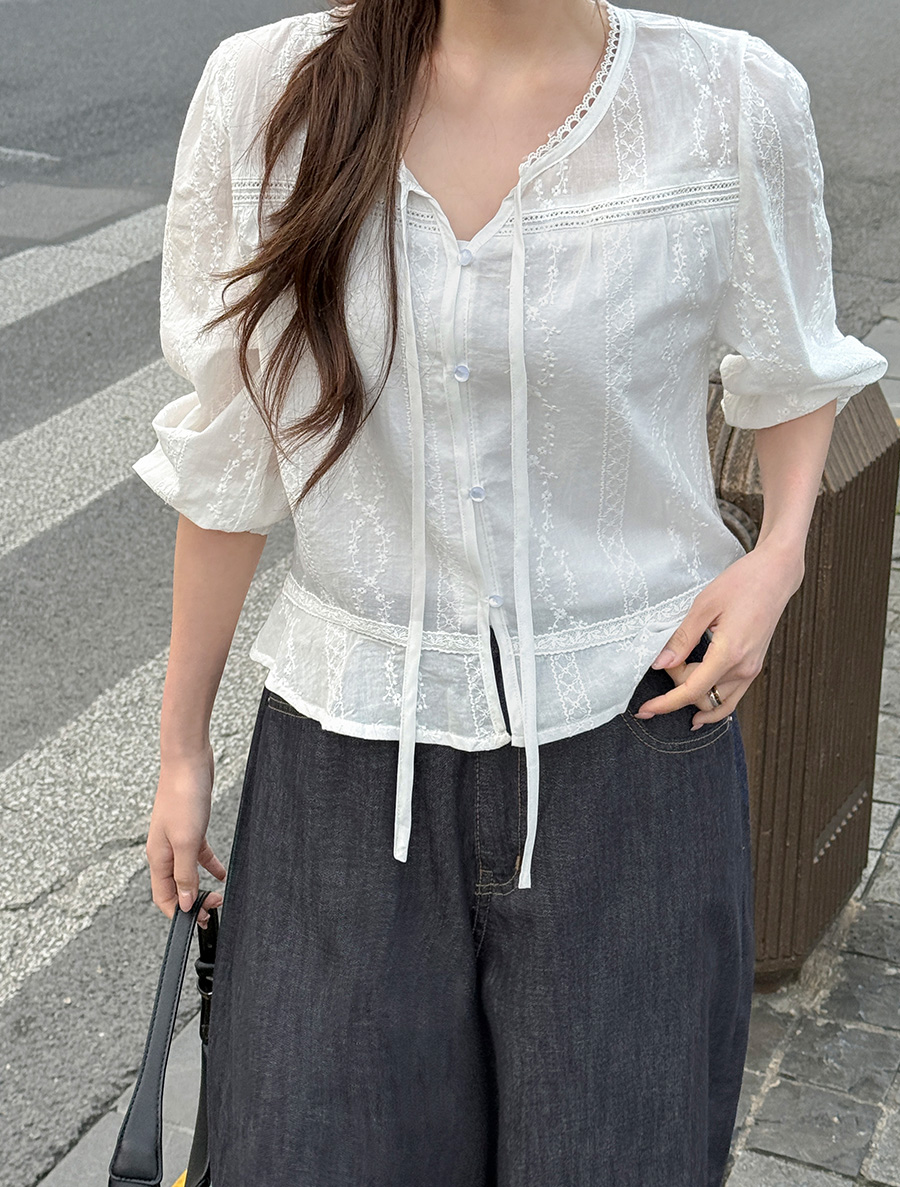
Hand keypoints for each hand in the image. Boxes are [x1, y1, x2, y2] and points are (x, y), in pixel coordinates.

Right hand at [145, 742, 225, 928]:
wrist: (188, 761)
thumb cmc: (183, 797)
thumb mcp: (186, 841)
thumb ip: (184, 873)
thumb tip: (183, 902)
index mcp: (158, 857)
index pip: (163, 896)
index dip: (179, 913)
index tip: (200, 921)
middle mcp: (164, 850)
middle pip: (174, 887)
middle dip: (191, 902)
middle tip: (214, 909)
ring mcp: (177, 839)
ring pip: (187, 872)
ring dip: (200, 886)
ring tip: (218, 897)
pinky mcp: (191, 827)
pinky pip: (199, 854)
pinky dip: (209, 866)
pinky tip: (221, 873)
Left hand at [635, 541, 803, 728]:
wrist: (776, 575)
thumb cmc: (742, 583)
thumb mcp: (704, 605)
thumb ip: (682, 638)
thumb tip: (660, 663)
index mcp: (729, 652)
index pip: (692, 691)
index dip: (665, 703)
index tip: (645, 709)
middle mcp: (744, 668)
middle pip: (701, 695)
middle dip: (677, 683)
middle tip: (669, 655)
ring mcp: (752, 670)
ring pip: (717, 702)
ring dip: (694, 694)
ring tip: (680, 671)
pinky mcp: (754, 667)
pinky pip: (732, 697)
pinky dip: (713, 704)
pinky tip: (698, 708)